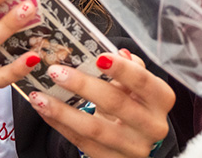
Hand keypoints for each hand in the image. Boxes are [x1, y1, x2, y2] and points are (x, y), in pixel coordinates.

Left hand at [28, 50, 174, 157]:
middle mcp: (153, 126)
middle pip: (116, 103)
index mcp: (161, 99)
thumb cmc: (133, 103)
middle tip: (56, 72)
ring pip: (95, 128)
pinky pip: (82, 143)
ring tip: (40, 97)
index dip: (122, 70)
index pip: (143, 82)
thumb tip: (117, 52)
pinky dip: (60, 125)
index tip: (98, 57)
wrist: (134, 140)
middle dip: (83, 86)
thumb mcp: (136, 85)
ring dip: (63, 111)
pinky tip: (44, 110)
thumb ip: (127, 67)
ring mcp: (134, 148)